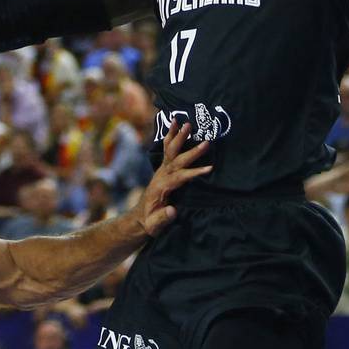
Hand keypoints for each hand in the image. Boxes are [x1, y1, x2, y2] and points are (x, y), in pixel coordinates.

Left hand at [130, 121, 211, 236]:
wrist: (140, 217)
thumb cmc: (149, 222)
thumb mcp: (154, 226)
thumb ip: (162, 218)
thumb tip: (172, 211)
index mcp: (162, 187)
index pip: (180, 178)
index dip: (194, 173)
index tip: (209, 168)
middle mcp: (161, 175)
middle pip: (177, 160)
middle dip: (191, 151)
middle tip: (206, 142)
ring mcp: (161, 170)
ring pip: (170, 150)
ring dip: (179, 137)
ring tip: (187, 123)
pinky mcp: (163, 168)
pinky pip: (166, 148)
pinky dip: (170, 135)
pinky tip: (174, 122)